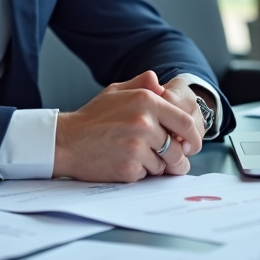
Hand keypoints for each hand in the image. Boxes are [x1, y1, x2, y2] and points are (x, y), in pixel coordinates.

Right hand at [53, 71, 201, 181]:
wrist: (66, 141)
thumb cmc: (92, 118)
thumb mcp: (116, 91)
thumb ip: (142, 84)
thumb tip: (161, 84)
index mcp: (145, 100)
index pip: (184, 121)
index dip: (193, 136)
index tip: (191, 145)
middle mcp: (144, 122)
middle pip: (178, 147)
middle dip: (176, 157)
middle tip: (169, 159)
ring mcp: (137, 146)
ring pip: (164, 164)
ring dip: (155, 164)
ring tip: (135, 156)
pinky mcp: (129, 167)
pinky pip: (148, 175)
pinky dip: (140, 172)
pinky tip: (124, 162)